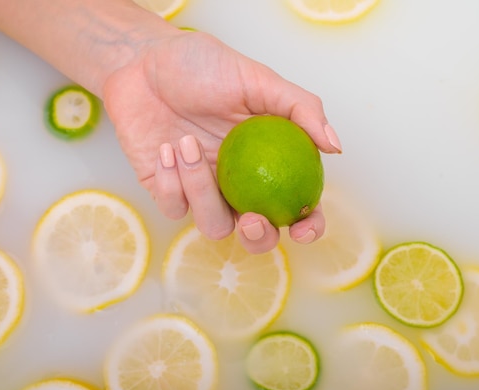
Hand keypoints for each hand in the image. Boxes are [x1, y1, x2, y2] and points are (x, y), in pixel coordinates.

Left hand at [103, 30, 341, 253]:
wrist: (143, 61)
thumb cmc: (201, 66)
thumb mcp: (257, 79)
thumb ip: (300, 108)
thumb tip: (335, 147)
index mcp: (267, 160)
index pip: (296, 203)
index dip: (307, 225)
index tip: (304, 228)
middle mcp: (237, 182)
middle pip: (255, 234)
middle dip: (257, 237)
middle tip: (250, 218)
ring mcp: (200, 189)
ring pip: (213, 225)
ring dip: (201, 191)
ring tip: (186, 144)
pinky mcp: (165, 190)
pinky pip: (174, 207)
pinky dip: (170, 181)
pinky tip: (165, 148)